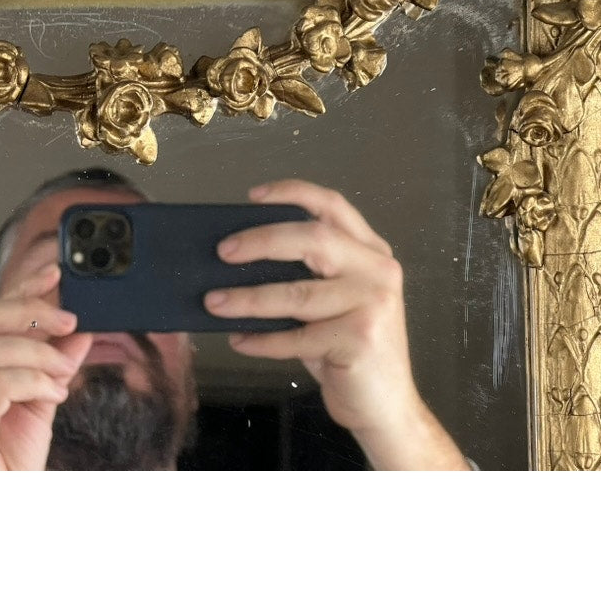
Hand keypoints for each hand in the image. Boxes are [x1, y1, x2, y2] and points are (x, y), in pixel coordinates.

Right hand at [0, 264, 90, 469]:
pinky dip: (34, 383)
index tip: (55, 275)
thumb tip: (78, 332)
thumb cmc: (3, 462)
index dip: (21, 289)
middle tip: (69, 321)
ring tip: (64, 374)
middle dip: (31, 312)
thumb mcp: (38, 400)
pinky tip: (53, 394)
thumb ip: (54, 363)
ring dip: (40, 355)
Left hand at [205, 179, 469, 469]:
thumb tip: (242, 258)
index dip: (293, 193)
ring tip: (214, 302)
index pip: (332, 206)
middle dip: (261, 241)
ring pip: (297, 293)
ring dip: (247, 298)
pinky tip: (240, 340)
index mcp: (371, 252)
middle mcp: (377, 271)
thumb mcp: (336, 302)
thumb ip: (308, 275)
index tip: (254, 196)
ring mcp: (372, 304)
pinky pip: (296, 337)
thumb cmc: (351, 351)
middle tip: (223, 252)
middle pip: (313, 238)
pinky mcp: (359, 340)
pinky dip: (261, 340)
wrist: (387, 407)